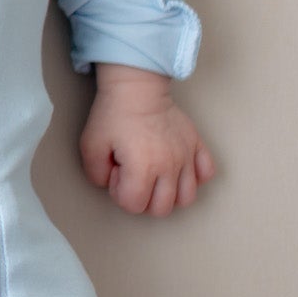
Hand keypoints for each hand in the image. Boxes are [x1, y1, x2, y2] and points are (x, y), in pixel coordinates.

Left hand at [80, 65, 214, 215]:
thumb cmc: (113, 114)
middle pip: (162, 209)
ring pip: (187, 198)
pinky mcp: (197, 146)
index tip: (117, 173)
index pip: (134, 205)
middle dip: (143, 199)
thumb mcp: (90, 145)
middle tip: (133, 176)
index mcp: (143, 167)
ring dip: (169, 195)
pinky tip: (177, 169)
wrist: (137, 88)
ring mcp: (187, 156)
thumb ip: (96, 175)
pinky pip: (207, 174)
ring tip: (154, 176)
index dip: (121, 193)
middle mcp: (169, 166)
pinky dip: (194, 178)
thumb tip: (111, 185)